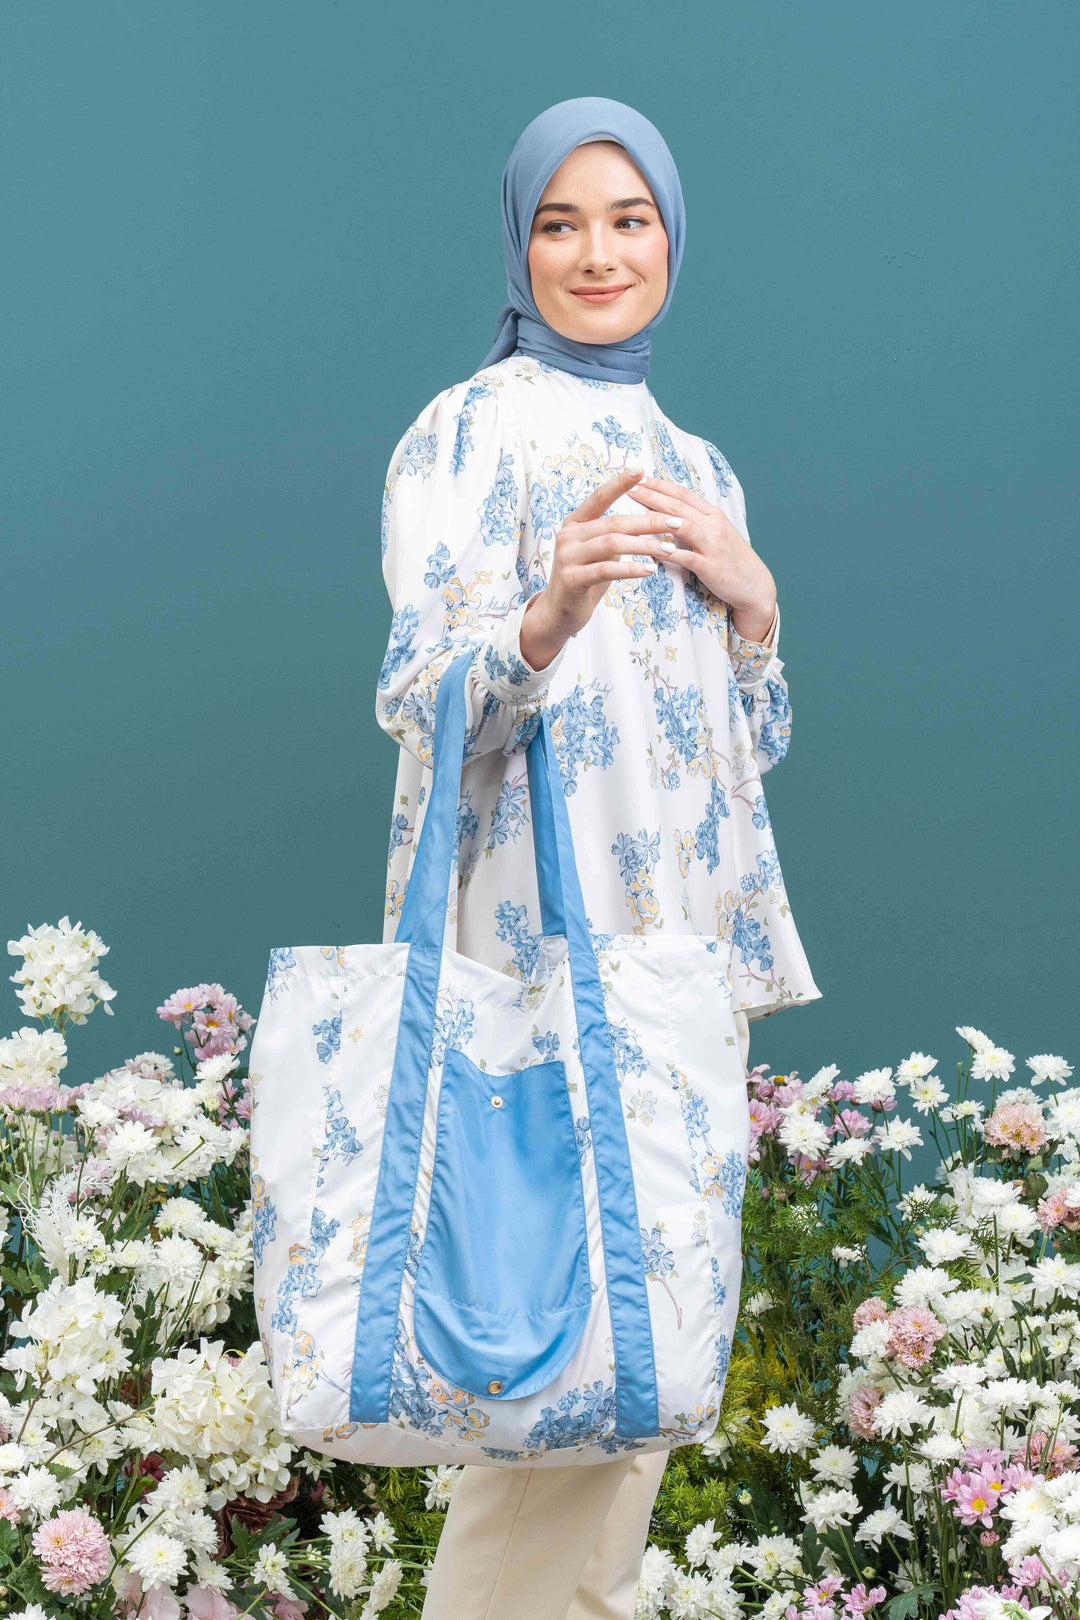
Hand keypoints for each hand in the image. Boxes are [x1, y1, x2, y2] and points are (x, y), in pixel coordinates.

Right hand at [520, 469, 678, 669]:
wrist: (560, 612)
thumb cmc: (586, 578)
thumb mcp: (600, 552)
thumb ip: (614, 535)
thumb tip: (649, 520)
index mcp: (575, 522)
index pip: (599, 498)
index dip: (619, 483)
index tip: (641, 470)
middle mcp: (567, 535)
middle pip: (614, 522)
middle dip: (649, 521)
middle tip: (676, 523)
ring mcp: (567, 557)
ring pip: (612, 544)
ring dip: (645, 546)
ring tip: (668, 549)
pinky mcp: (571, 579)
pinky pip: (607, 569)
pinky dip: (631, 569)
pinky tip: (650, 570)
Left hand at [627, 475, 776, 641]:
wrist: (754, 585)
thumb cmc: (731, 559)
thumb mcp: (717, 533)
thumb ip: (696, 521)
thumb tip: (670, 511)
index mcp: (714, 515)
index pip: (683, 493)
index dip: (661, 485)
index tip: (639, 479)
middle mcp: (714, 525)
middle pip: (679, 505)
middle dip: (653, 495)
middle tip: (629, 488)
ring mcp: (712, 545)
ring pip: (682, 526)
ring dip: (657, 518)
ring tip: (636, 513)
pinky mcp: (710, 567)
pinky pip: (685, 557)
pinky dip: (667, 552)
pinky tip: (649, 549)